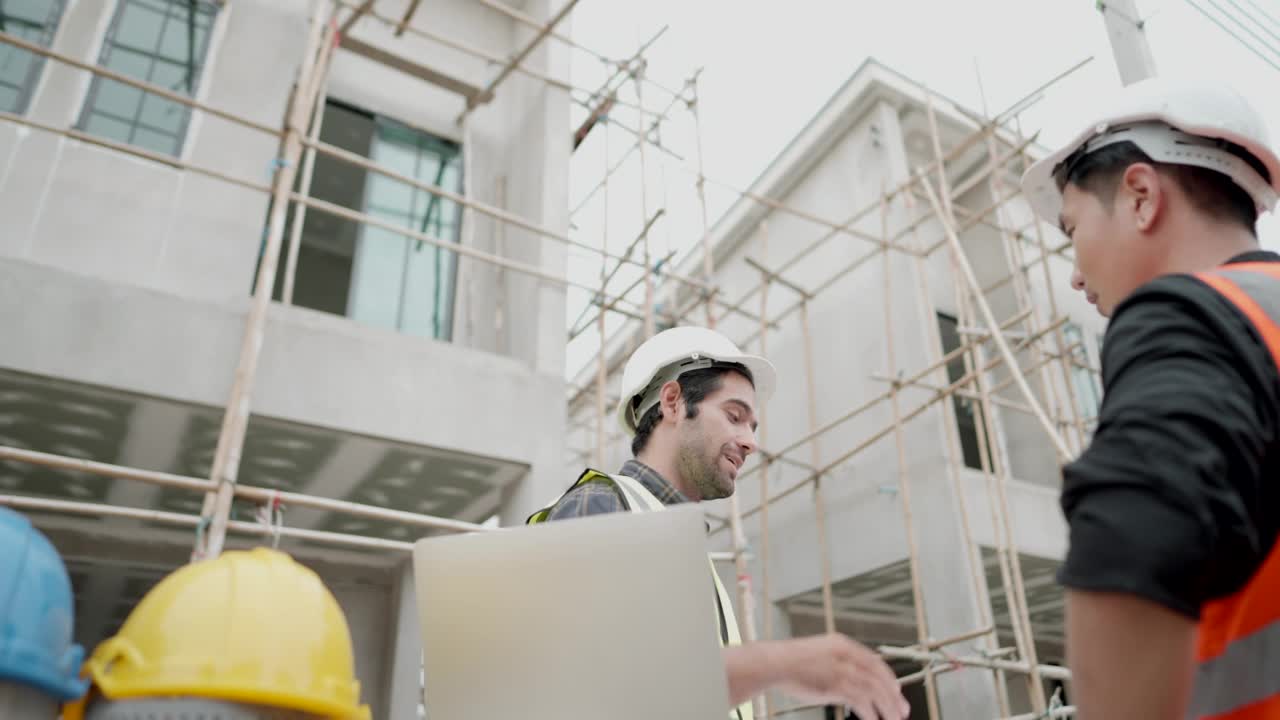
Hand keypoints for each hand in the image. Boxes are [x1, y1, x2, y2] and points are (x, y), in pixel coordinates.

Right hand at [772, 633, 907, 719]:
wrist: (773, 663)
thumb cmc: (791, 662)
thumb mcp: (819, 655)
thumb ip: (837, 665)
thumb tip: (852, 682)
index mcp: (842, 645)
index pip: (875, 661)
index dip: (889, 677)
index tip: (896, 691)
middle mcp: (846, 655)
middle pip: (879, 676)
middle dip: (894, 695)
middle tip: (902, 709)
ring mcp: (842, 669)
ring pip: (875, 690)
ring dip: (887, 707)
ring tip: (893, 719)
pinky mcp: (836, 685)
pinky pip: (861, 702)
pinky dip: (870, 713)